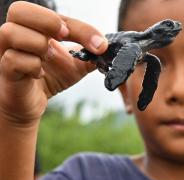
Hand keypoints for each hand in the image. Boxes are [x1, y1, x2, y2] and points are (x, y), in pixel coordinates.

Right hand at [0, 1, 107, 126]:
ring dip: (38, 44)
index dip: (80, 27)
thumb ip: (91, 54)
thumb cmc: (50, 78)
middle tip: (65, 36)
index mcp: (34, 28)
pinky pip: (12, 60)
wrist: (32, 104)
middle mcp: (15, 35)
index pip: (54, 15)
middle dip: (48, 21)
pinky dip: (31, 65)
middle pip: (18, 9)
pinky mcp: (4, 72)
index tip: (100, 44)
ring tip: (49, 57)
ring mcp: (5, 52)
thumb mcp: (75, 64)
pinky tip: (40, 74)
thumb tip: (110, 48)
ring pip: (11, 32)